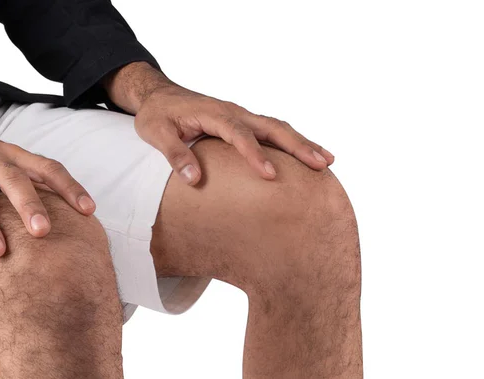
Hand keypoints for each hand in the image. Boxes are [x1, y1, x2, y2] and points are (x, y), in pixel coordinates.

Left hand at [104, 63, 333, 184]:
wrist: (158, 95)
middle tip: (321, 164)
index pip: (240, 134)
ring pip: (278, 128)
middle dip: (298, 146)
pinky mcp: (245, 124)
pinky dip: (293, 143)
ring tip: (327, 162)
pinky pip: (273, 132)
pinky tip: (309, 158)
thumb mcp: (156, 133)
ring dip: (303, 144)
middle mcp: (234, 112)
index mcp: (214, 114)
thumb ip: (174, 154)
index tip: (270, 175)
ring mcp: (242, 117)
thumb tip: (192, 179)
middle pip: (272, 127)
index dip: (255, 155)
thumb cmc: (157, 116)